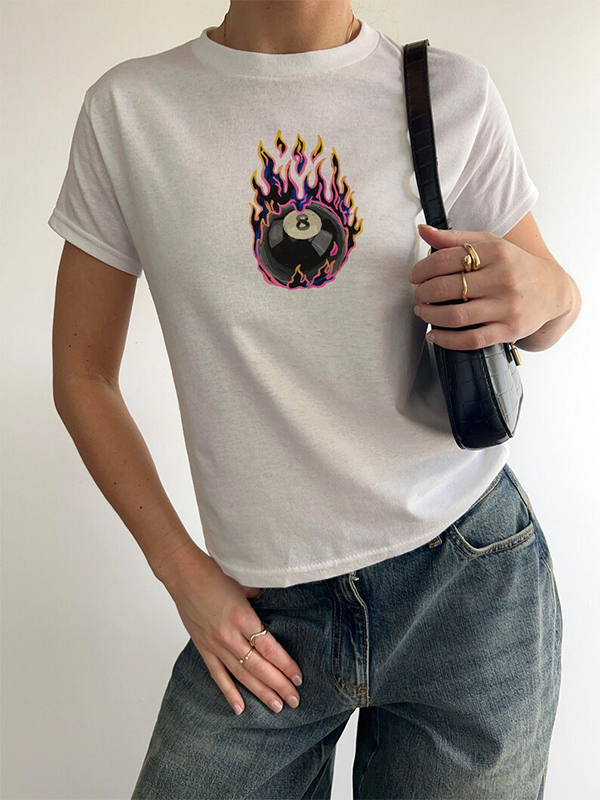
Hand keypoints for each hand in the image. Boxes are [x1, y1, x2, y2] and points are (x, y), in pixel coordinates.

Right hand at [156, 539, 302, 715]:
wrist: (182, 574)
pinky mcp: (203, 648)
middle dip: (278, 685)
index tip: (298, 678)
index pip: (268, 648)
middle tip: (294, 700)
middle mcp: (228, 635)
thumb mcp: (244, 582)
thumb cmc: (214, 573)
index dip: (285, 665)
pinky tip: (240, 708)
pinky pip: (218, 675)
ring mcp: (214, 644)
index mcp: (241, 616)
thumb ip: (261, 599)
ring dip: (260, 692)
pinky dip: (229, 692)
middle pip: (258, 666)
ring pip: (241, 675)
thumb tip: (276, 606)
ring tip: (277, 706)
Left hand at [409, 224, 566, 349]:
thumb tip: (422, 230)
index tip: (415, 277)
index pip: (446, 260)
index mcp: (496, 252)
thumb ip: (455, 238)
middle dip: (423, 293)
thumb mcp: (490, 244)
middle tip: (419, 295)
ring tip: (423, 312)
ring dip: (430, 316)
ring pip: (456, 316)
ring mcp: (507, 307)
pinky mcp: (510, 330)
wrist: (553, 291)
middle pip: (447, 288)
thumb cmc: (514, 265)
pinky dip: (447, 340)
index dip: (422, 269)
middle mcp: (503, 279)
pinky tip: (434, 335)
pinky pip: (471, 340)